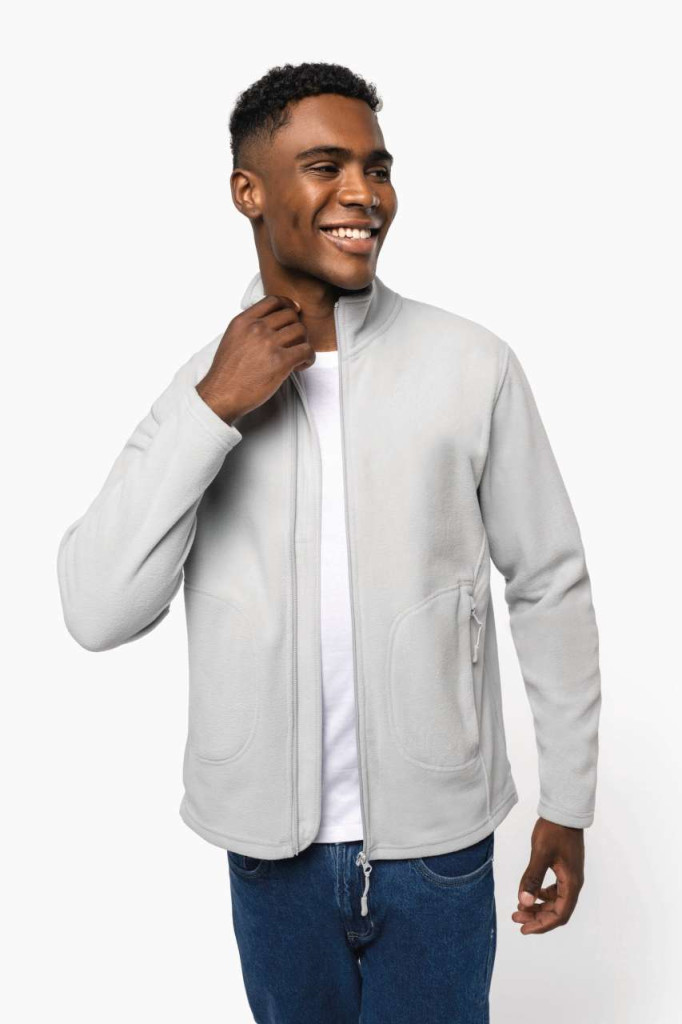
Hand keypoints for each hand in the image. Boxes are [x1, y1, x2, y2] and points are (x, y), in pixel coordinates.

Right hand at [196, 294, 314, 424]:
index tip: (294, 312)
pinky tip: (300, 365)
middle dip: (296, 327)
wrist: (221, 394)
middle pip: (290, 315)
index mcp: (243, 321)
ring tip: (296, 356)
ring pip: (301, 331)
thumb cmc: (226, 373)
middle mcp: (256, 328)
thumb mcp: (231, 339)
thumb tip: (269, 325)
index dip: (288, 305)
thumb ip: (249, 328)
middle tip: (294, 342)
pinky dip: (308, 357)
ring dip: (303, 343)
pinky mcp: (280, 362)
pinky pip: (306, 350)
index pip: (273, 301)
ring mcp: (269, 344)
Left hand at [511, 817, 584, 933]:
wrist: (564, 811)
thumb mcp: (540, 854)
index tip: (524, 929)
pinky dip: (542, 895)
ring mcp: (570, 876)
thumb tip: (524, 902)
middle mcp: (573, 883)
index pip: (559, 914)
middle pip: (557, 910)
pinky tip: (530, 892)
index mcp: (571, 883)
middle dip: (537, 917)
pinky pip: (554, 890)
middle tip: (516, 919)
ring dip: (538, 906)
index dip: (542, 925)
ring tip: (519, 908)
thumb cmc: (553, 831)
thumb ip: (531, 878)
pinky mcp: (565, 868)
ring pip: (555, 901)